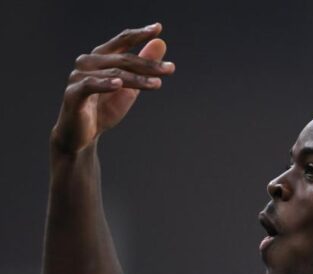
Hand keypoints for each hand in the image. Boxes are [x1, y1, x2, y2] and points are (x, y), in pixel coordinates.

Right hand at [51, 23, 174, 153]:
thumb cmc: (103, 110)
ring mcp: (79, 77)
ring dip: (137, 79)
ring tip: (157, 84)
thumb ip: (143, 67)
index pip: (122, 41)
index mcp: (101, 58)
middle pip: (122, 59)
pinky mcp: (73, 94)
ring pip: (113, 73)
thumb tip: (161, 43)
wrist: (83, 136)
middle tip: (170, 69)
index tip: (157, 28)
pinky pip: (90, 85)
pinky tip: (119, 84)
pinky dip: (105, 84)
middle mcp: (88, 62)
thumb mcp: (129, 88)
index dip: (139, 34)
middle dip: (148, 65)